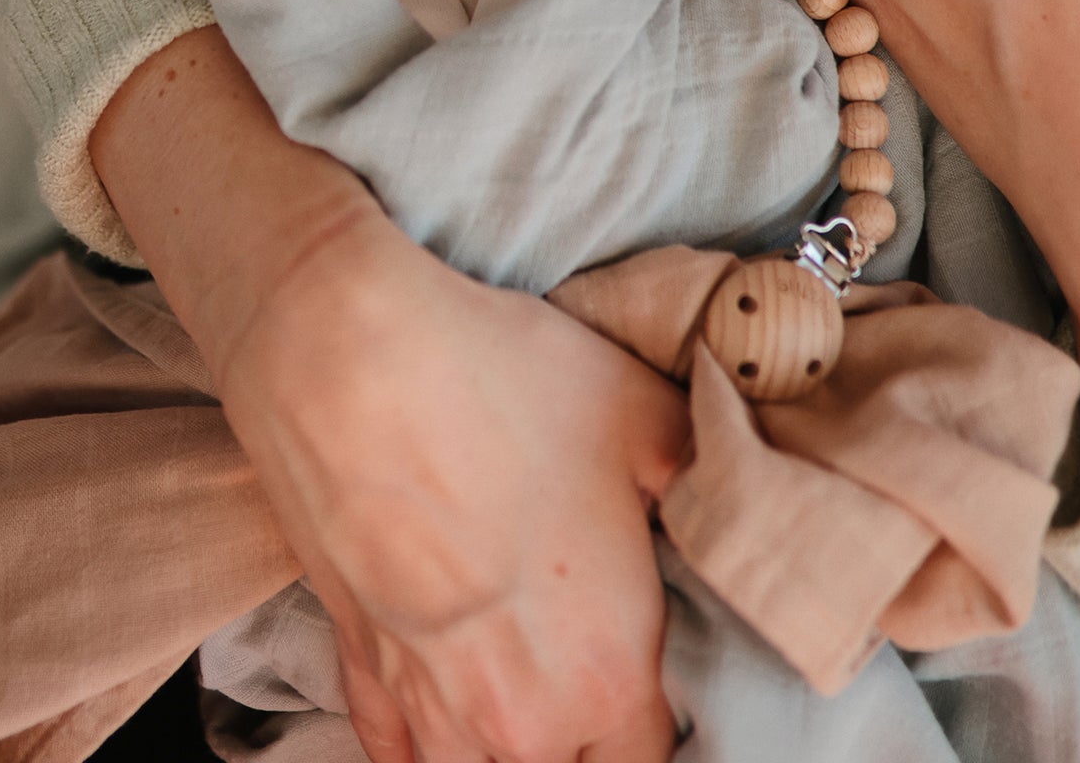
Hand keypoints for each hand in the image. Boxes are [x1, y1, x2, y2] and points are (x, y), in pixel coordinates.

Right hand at [92, 31, 686, 762]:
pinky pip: (393, 751)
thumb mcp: (641, 410)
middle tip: (585, 680)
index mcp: (608, 673)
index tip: (651, 679)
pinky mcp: (354, 667)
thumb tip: (731, 484)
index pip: (654, 756)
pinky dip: (418, 739)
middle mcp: (519, 718)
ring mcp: (426, 703)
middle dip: (582, 741)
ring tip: (513, 699)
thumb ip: (701, 471)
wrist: (348, 356)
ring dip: (500, 747)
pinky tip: (434, 707)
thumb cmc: (500, 382)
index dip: (662, 719)